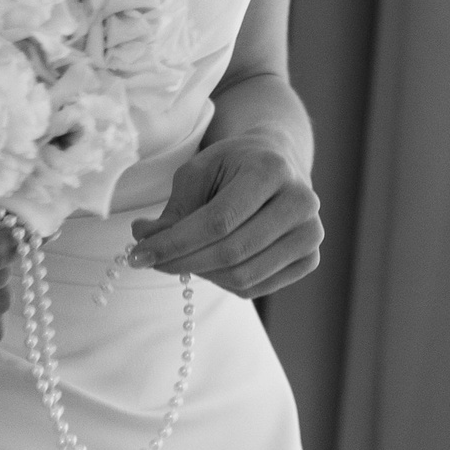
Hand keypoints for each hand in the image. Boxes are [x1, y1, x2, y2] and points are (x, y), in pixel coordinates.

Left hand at [129, 138, 323, 299]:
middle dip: (182, 262)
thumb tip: (145, 241)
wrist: (278, 162)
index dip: (175, 243)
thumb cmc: (233, 165)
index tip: (138, 254)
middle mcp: (301, 202)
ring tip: (180, 259)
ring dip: (201, 274)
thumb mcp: (199, 171)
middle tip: (148, 261)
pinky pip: (257, 288)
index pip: (218, 220)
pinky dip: (223, 283)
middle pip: (232, 252)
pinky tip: (209, 263)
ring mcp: (311, 234)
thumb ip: (175, 208)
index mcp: (271, 169)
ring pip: (243, 276)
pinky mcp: (310, 259)